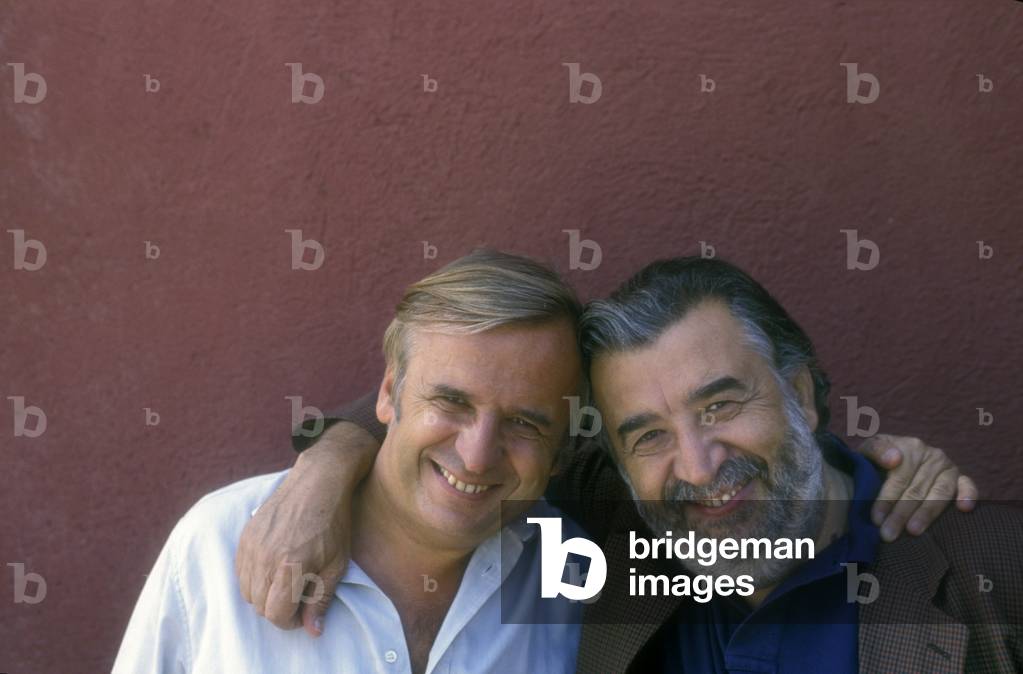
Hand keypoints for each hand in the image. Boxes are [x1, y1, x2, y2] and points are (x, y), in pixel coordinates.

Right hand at [235, 423, 377, 636]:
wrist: (318, 482)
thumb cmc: (333, 522)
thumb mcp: (337, 563)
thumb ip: (321, 599)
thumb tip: (312, 631)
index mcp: (290, 567)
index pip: (276, 614)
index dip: (291, 621)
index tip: (304, 612)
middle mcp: (265, 558)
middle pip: (260, 606)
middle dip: (279, 609)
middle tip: (298, 597)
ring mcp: (251, 546)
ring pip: (247, 591)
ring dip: (265, 594)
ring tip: (286, 581)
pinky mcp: (245, 536)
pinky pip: (240, 571)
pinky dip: (254, 577)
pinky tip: (273, 567)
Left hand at [855, 434, 977, 542]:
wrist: (891, 457)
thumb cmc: (878, 458)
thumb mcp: (870, 449)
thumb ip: (877, 450)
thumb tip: (894, 459)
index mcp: (910, 447)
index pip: (899, 477)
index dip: (886, 499)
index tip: (876, 519)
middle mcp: (933, 456)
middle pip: (917, 489)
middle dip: (901, 514)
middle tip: (888, 534)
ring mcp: (948, 468)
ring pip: (940, 493)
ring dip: (927, 513)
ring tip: (914, 531)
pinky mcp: (961, 478)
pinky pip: (968, 486)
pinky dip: (969, 495)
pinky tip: (964, 509)